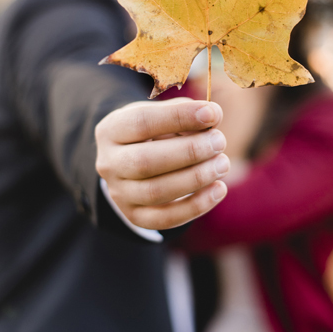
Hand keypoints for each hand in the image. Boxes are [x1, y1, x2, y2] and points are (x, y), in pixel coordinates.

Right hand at [95, 99, 228, 229]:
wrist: (131, 160)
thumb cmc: (154, 131)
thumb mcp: (162, 113)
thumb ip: (185, 112)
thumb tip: (214, 116)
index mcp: (112, 130)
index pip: (142, 122)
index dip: (180, 117)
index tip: (213, 113)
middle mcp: (109, 164)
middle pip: (146, 161)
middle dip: (190, 152)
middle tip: (219, 141)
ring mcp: (120, 193)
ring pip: (156, 192)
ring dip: (196, 178)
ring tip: (222, 163)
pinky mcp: (135, 216)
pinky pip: (165, 219)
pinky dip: (196, 206)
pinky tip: (219, 189)